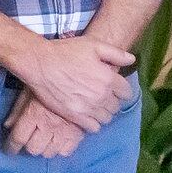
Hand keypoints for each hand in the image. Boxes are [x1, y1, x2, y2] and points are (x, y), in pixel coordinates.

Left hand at [2, 90, 85, 158]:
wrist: (81, 80)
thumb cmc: (51, 82)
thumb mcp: (30, 90)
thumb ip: (18, 109)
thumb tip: (7, 125)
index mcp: (34, 114)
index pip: (18, 139)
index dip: (11, 147)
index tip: (9, 149)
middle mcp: (48, 127)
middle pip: (33, 149)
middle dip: (27, 146)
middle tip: (26, 141)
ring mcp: (64, 133)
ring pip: (48, 153)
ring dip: (42, 149)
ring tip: (41, 141)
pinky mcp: (78, 135)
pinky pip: (65, 152)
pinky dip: (58, 150)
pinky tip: (56, 142)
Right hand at [8, 35, 135, 133]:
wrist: (39, 63)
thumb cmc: (65, 51)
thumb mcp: (92, 45)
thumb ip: (115, 53)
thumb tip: (132, 60)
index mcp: (108, 79)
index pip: (126, 92)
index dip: (120, 89)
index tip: (113, 86)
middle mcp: (101, 96)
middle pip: (116, 106)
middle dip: (111, 101)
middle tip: (101, 94)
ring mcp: (88, 108)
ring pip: (106, 118)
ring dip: (103, 112)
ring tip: (94, 104)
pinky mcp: (76, 116)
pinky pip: (94, 127)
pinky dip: (93, 123)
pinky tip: (87, 114)